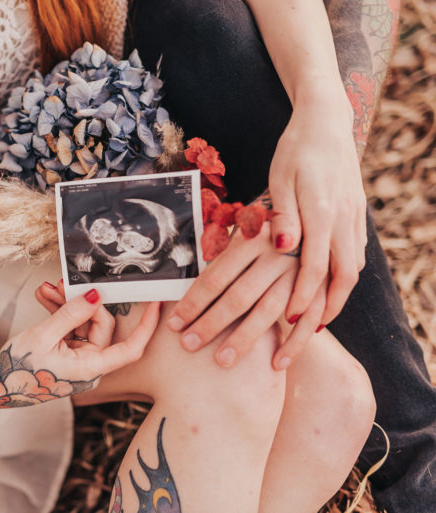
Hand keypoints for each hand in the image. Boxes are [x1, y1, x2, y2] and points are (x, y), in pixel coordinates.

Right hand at [0, 286, 159, 407]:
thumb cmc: (16, 368)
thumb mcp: (43, 336)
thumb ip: (71, 314)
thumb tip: (95, 295)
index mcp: (90, 368)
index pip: (130, 348)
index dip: (147, 326)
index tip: (156, 303)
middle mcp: (89, 365)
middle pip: (101, 326)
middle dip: (82, 302)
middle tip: (62, 284)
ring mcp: (78, 360)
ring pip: (83, 325)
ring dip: (66, 305)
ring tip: (47, 290)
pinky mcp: (67, 354)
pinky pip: (71, 329)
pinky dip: (60, 314)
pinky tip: (44, 298)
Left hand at [166, 223, 327, 369]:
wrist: (319, 215)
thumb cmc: (269, 228)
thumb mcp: (244, 227)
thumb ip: (219, 248)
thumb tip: (180, 269)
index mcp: (251, 238)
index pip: (215, 276)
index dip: (193, 302)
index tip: (174, 324)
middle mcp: (277, 254)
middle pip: (238, 296)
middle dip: (211, 324)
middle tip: (189, 345)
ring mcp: (301, 271)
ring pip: (269, 310)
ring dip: (244, 339)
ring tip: (222, 361)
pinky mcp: (324, 285)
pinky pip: (310, 320)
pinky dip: (295, 344)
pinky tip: (276, 364)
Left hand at [268, 93, 366, 326]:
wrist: (327, 123)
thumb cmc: (295, 151)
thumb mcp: (280, 179)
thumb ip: (282, 216)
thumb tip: (281, 247)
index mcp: (323, 213)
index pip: (314, 267)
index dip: (303, 297)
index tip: (289, 320)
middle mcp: (344, 220)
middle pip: (344, 277)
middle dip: (326, 309)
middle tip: (307, 333)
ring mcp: (354, 218)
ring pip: (353, 269)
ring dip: (337, 296)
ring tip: (317, 319)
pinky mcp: (356, 216)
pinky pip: (354, 255)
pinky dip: (343, 277)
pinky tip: (329, 287)